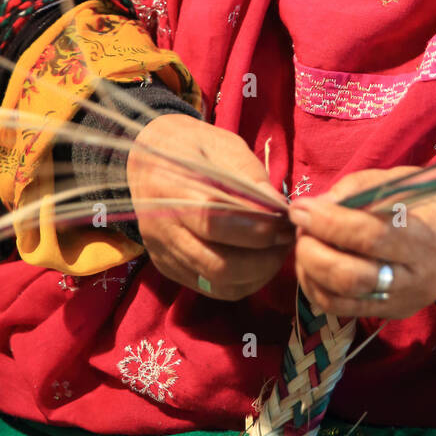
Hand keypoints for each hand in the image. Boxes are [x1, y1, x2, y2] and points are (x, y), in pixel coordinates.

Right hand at [126, 113, 293, 300]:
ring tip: (277, 251)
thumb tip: (278, 208)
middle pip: (218, 265)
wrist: (149, 160)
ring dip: (257, 274)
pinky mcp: (169, 267)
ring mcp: (164, 253)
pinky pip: (211, 289)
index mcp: (172, 189)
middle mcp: (163, 228)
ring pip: (217, 283)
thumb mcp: (224, 147)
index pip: (215, 221)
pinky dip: (242, 283)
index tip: (285, 221)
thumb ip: (249, 178)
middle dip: (263, 258)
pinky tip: (259, 263)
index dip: (257, 228)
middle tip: (287, 240)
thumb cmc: (194, 148)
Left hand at [290, 166, 435, 318]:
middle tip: (300, 226)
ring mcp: (402, 302)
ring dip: (309, 270)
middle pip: (351, 277)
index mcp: (427, 240)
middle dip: (313, 251)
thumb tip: (317, 205)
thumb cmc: (434, 201)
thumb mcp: (404, 181)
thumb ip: (360, 190)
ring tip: (304, 242)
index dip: (329, 222)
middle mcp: (416, 279)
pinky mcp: (388, 314)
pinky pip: (341, 309)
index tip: (301, 206)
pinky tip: (312, 264)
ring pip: (341, 300)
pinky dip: (316, 287)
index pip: (371, 237)